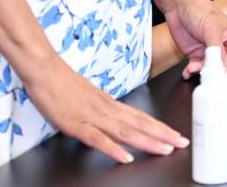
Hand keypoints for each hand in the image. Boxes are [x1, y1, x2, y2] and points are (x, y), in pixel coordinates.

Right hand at [22, 54, 188, 164]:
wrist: (44, 70)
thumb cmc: (64, 83)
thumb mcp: (90, 96)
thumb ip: (104, 109)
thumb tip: (117, 118)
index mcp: (110, 103)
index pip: (141, 116)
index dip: (160, 127)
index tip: (176, 134)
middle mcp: (106, 109)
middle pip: (139, 123)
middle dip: (162, 135)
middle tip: (182, 143)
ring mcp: (92, 117)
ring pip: (125, 131)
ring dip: (147, 141)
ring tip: (165, 149)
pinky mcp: (76, 124)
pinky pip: (97, 139)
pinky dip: (113, 149)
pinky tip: (125, 157)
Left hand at [157, 0, 226, 79]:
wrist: (179, 6)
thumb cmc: (200, 10)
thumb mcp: (212, 31)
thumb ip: (219, 53)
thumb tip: (224, 70)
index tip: (223, 77)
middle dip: (216, 74)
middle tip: (207, 75)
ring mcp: (212, 52)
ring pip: (212, 71)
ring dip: (202, 72)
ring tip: (193, 67)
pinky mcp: (198, 55)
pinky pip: (198, 69)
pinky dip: (192, 72)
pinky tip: (188, 70)